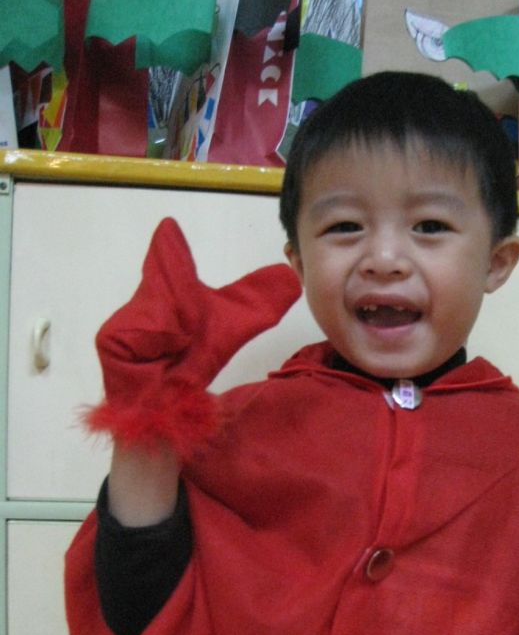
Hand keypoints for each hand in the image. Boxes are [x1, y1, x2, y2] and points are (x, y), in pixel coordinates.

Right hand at [86, 217, 300, 455]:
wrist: (168, 409)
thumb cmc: (191, 367)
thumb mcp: (230, 329)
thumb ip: (254, 302)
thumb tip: (290, 279)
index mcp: (166, 293)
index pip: (170, 265)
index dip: (170, 251)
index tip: (169, 225)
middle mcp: (144, 302)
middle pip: (165, 283)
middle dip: (183, 299)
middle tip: (188, 328)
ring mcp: (123, 320)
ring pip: (160, 308)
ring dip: (179, 331)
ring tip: (179, 350)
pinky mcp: (112, 339)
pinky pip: (148, 332)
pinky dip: (164, 345)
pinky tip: (162, 357)